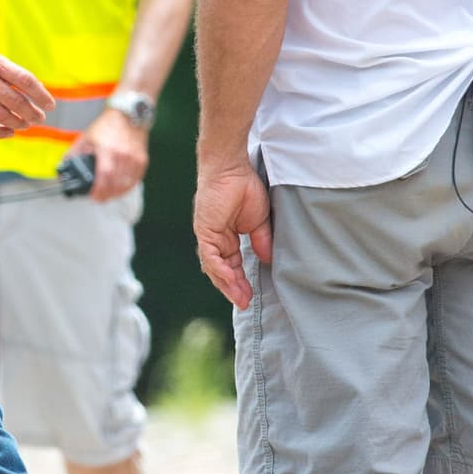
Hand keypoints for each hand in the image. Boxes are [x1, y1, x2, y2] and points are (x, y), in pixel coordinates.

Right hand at [0, 40, 52, 137]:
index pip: (25, 81)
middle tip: (40, 118)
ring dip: (19, 123)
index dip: (41, 95)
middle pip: (17, 102)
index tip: (49, 104)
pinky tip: (9, 132)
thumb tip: (31, 89)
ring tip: (26, 125)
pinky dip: (1, 132)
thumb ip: (3, 71)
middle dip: (33, 113)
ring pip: (3, 116)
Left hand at [78, 108, 148, 201]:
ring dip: (116, 193)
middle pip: (115, 183)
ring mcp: (134, 158)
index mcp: (107, 149)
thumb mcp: (86, 137)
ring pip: (126, 184)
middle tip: (99, 198)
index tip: (93, 197)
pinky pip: (135, 180)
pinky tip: (120, 189)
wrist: (128, 115)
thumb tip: (64, 167)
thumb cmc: (107, 126)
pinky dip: (127, 187)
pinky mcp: (142, 160)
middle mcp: (123, 155)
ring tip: (108, 195)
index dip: (99, 189)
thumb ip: (74, 153)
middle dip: (106, 194)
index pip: (104, 175)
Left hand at [193, 160, 271, 308]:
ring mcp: (208, 236)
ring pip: (214, 268)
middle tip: (245, 304)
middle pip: (222, 271)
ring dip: (227, 284)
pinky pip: (210, 256)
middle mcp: (215, 240)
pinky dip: (220, 270)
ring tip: (240, 299)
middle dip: (233, 289)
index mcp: (226, 237)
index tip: (250, 296)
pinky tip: (231, 282)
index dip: (240, 281)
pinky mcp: (204, 232)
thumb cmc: (244, 188)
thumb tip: (267, 260)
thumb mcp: (259, 221)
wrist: (232, 169)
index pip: (232, 265)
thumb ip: (261, 240)